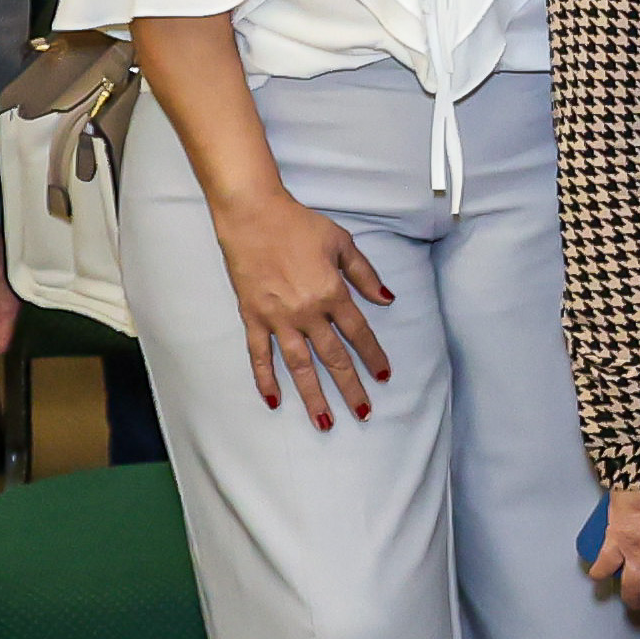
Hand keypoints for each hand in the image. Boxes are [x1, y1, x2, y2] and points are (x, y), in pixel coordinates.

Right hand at [207, 178, 395, 426]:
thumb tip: (387, 298)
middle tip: (363, 413)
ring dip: (312, 396)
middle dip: (350, 388)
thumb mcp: (342, 242)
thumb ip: (365, 274)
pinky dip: (265, 379)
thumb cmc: (299, 225)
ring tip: (324, 422)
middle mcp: (307, 312)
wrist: (253, 215)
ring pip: (299, 366)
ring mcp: (278, 318)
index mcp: (332, 293)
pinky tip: (274, 401)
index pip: (359, 334)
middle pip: (333, 358)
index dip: (373, 356)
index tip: (384, 376)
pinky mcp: (253, 317)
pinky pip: (259, 355)